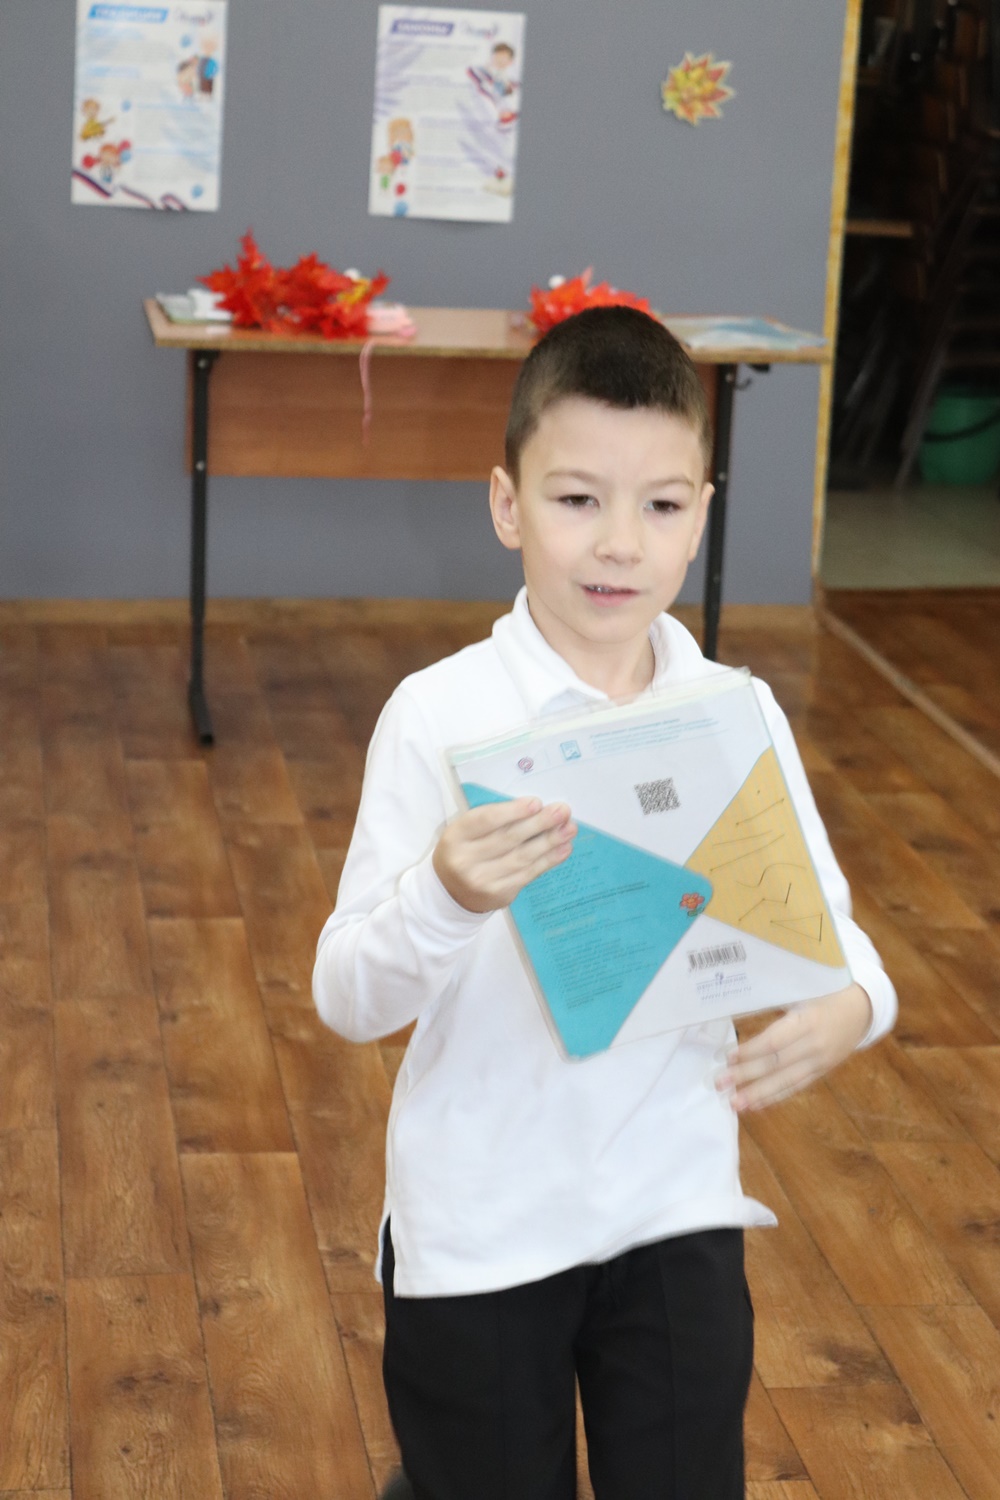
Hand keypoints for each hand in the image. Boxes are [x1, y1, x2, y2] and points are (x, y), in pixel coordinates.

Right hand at [433, 798, 575, 912]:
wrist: (450, 892)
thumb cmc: (465, 850)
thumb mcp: (467, 832)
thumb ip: (494, 821)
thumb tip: (537, 809)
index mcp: (455, 836)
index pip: (485, 820)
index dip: (513, 811)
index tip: (537, 802)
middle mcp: (466, 860)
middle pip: (509, 839)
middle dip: (540, 823)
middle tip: (562, 811)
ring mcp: (483, 880)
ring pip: (522, 858)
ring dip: (550, 842)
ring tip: (570, 829)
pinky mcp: (500, 894)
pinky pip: (528, 874)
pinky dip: (548, 860)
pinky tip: (563, 848)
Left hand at [715, 982, 872, 1112]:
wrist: (863, 1007)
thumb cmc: (825, 991)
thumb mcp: (801, 990)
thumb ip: (773, 1002)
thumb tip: (734, 1011)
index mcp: (808, 1020)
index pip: (774, 1041)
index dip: (750, 1052)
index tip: (726, 1057)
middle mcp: (815, 1044)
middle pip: (776, 1064)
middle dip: (746, 1076)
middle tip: (719, 1084)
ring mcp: (821, 1061)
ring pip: (786, 1081)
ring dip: (758, 1094)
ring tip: (735, 1104)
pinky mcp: (822, 1071)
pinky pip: (797, 1086)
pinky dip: (775, 1097)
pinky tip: (756, 1104)